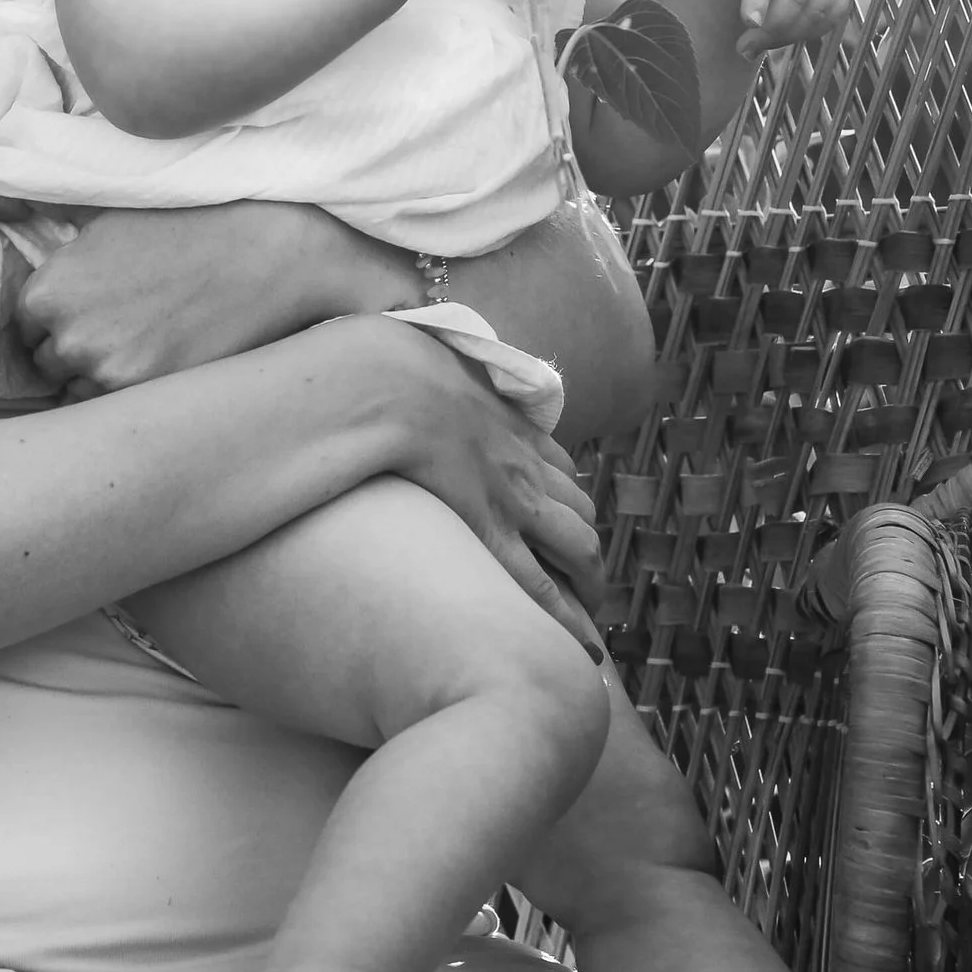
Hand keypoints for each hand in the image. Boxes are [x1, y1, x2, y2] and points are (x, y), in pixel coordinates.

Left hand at [11, 204, 342, 394]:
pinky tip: (160, 360)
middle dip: (72, 349)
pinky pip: (115, 412)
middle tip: (120, 324)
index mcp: (50, 289)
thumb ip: (39, 204)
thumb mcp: (106, 206)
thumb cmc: (185, 223)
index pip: (25, 327)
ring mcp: (108, 372)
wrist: (267, 254)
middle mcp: (69, 336)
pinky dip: (128, 396)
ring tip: (143, 342)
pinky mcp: (148, 397)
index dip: (55, 318)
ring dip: (98, 377)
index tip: (89, 308)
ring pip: (79, 393)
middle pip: (48, 365)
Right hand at [367, 320, 608, 656]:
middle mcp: (524, 460)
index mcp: (508, 420)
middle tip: (584, 574)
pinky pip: (542, 583)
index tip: (564, 515)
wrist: (380, 382)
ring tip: (591, 612)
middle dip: (587, 543)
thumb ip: (426, 359)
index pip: (557, 464)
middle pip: (578, 508)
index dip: (566, 494)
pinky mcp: (492, 531)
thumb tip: (397, 329)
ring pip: (578, 547)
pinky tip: (580, 642)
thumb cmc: (384, 363)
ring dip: (591, 580)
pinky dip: (566, 615)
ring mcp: (513, 497)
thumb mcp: (417, 354)